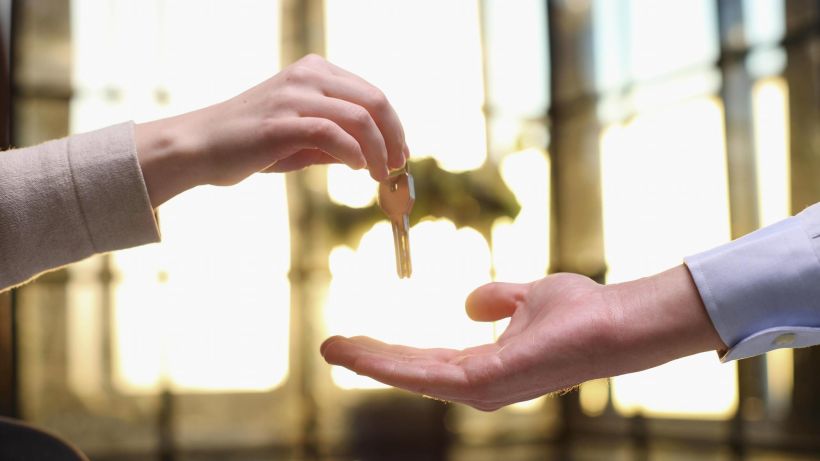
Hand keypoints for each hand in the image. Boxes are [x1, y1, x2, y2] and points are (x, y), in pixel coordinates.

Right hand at [136, 54, 407, 206]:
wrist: (198, 146)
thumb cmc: (248, 143)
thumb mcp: (299, 136)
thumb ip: (333, 139)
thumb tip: (371, 155)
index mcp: (314, 71)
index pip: (371, 94)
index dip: (394, 125)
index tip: (399, 152)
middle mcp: (307, 76)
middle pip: (374, 101)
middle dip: (394, 137)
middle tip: (398, 165)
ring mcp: (294, 96)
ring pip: (360, 118)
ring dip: (379, 150)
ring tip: (380, 174)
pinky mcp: (281, 122)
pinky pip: (333, 134)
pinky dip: (354, 154)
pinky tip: (357, 169)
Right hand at [320, 265, 725, 410]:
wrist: (615, 321)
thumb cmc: (581, 312)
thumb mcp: (528, 297)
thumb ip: (498, 299)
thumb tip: (469, 303)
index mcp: (485, 366)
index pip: (427, 363)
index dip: (390, 354)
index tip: (356, 340)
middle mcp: (479, 385)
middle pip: (412, 374)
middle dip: (370, 362)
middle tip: (330, 348)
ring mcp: (482, 389)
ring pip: (412, 377)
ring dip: (370, 363)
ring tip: (333, 349)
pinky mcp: (486, 383)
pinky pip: (427, 374)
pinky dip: (391, 365)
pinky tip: (362, 351)